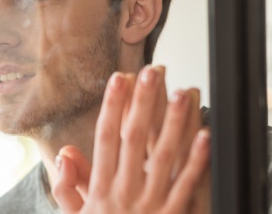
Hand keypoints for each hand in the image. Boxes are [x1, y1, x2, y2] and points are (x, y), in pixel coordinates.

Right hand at [52, 68, 210, 213]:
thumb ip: (67, 185)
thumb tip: (66, 152)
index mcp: (101, 188)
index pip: (106, 138)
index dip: (112, 106)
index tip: (119, 79)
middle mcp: (126, 192)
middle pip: (135, 139)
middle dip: (144, 103)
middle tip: (152, 72)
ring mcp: (151, 204)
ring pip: (164, 156)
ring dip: (174, 122)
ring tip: (183, 93)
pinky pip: (188, 186)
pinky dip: (197, 161)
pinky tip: (205, 136)